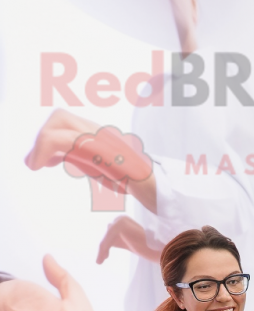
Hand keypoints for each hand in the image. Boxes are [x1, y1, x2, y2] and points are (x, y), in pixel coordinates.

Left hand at [25, 109, 156, 212]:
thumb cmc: (137, 186)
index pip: (66, 121)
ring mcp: (103, 139)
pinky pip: (65, 140)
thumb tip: (58, 155)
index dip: (49, 135)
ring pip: (60, 124)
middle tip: (36, 163)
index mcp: (102, 136)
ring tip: (34, 165)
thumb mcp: (103, 170)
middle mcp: (101, 133)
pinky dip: (45, 149)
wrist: (161, 194)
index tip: (44, 162)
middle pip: (60, 117)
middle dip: (42, 138)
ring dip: (40, 144)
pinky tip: (41, 166)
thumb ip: (82, 159)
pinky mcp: (102, 150)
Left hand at [97, 216, 159, 263]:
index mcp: (122, 220)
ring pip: (106, 239)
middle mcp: (120, 218)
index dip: (106, 246)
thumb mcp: (129, 242)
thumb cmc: (146, 247)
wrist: (158, 248)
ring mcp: (119, 220)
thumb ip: (119, 239)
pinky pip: (107, 240)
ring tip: (99, 262)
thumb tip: (106, 244)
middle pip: (107, 235)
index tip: (105, 257)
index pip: (110, 234)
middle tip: (100, 261)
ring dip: (102, 251)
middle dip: (103, 247)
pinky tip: (100, 261)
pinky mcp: (120, 226)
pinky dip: (103, 251)